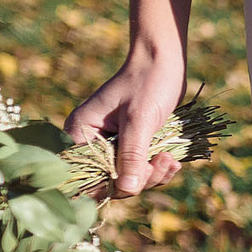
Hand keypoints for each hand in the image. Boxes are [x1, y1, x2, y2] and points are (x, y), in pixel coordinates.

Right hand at [66, 54, 186, 196]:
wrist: (163, 63)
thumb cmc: (146, 84)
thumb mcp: (139, 121)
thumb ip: (132, 155)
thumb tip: (127, 188)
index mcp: (78, 134)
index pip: (85, 175)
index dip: (111, 184)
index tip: (139, 176)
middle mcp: (91, 143)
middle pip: (109, 181)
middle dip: (139, 178)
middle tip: (161, 161)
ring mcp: (111, 146)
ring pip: (129, 179)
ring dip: (153, 175)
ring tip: (170, 159)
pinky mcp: (131, 147)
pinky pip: (141, 170)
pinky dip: (158, 169)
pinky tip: (173, 161)